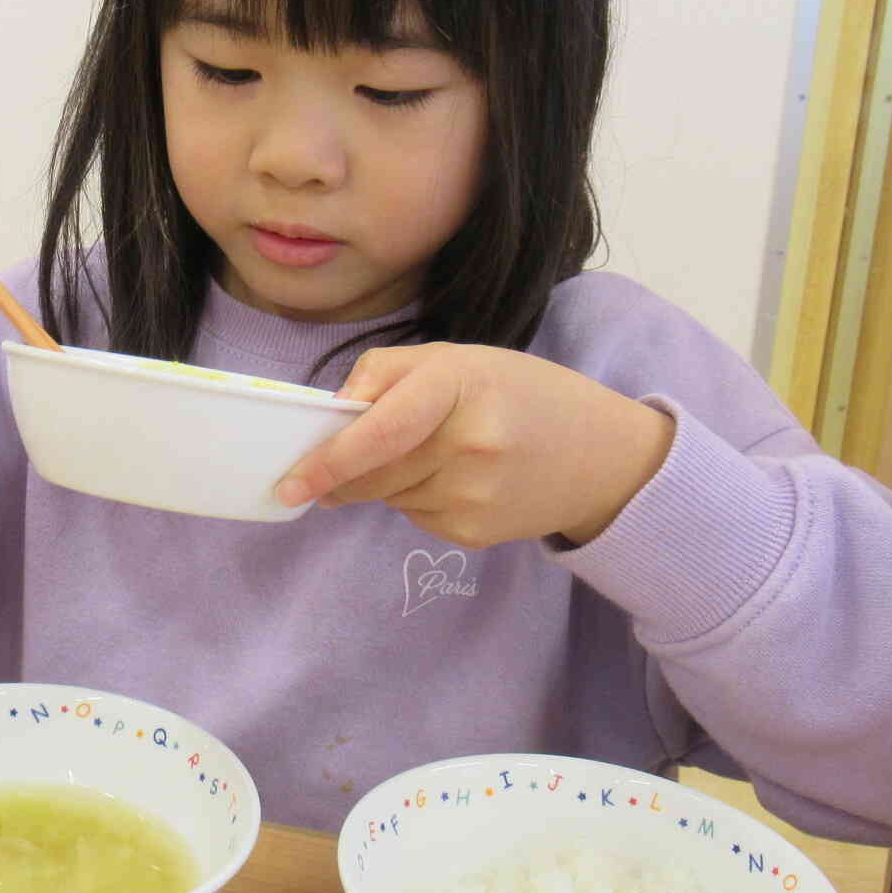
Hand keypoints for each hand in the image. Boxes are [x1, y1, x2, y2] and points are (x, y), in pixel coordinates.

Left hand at [274, 343, 673, 547]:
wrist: (602, 456)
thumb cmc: (520, 395)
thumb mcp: (458, 359)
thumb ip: (385, 374)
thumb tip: (329, 413)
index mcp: (460, 385)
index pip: (379, 432)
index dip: (327, 460)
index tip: (288, 484)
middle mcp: (470, 444)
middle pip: (372, 473)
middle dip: (340, 474)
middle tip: (326, 469)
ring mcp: (475, 495)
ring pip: (387, 497)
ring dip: (384, 481)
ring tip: (430, 455)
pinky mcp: (476, 532)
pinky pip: (415, 517)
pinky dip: (416, 499)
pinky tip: (456, 480)